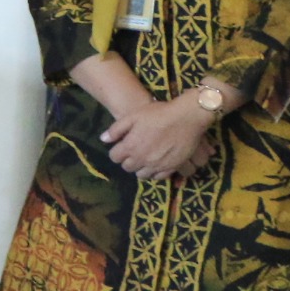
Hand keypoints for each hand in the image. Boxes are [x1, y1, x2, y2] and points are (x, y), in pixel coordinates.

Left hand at [102, 93, 216, 181]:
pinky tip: (156, 164)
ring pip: (142, 175)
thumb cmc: (158, 114)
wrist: (186, 117)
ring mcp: (157, 165)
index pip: (115, 157)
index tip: (121, 147)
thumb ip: (116, 129)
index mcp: (130, 147)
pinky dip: (155, 172)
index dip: (116, 152)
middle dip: (127, 161)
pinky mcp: (171, 168)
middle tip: (133, 153)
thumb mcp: (133, 116)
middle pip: (127, 167)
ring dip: (141, 168)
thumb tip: (103, 139)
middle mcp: (142, 159)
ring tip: (144, 159)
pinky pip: (158, 177)